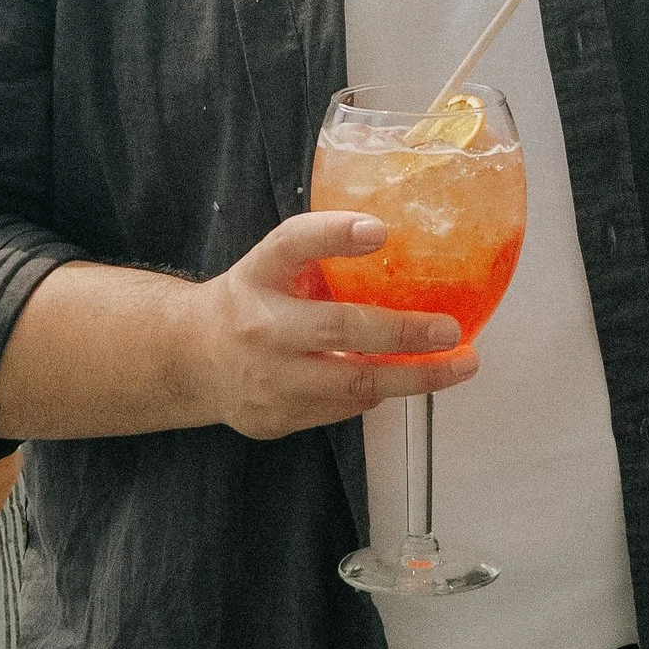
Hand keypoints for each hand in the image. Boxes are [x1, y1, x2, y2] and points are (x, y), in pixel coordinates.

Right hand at [191, 212, 479, 442]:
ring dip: (412, 376)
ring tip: (456, 366)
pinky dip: (374, 392)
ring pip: (352, 383)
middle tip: (450, 330)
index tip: (379, 230)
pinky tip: (398, 379)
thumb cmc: (250, 302)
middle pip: (340, 329)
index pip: (293, 244)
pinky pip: (342, 408)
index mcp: (259, 275)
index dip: (335, 234)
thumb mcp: (274, 264)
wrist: (191, 359)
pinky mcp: (276, 418)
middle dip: (405, 332)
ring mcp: (267, 379)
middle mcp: (260, 325)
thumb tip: (397, 240)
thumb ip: (322, 253)